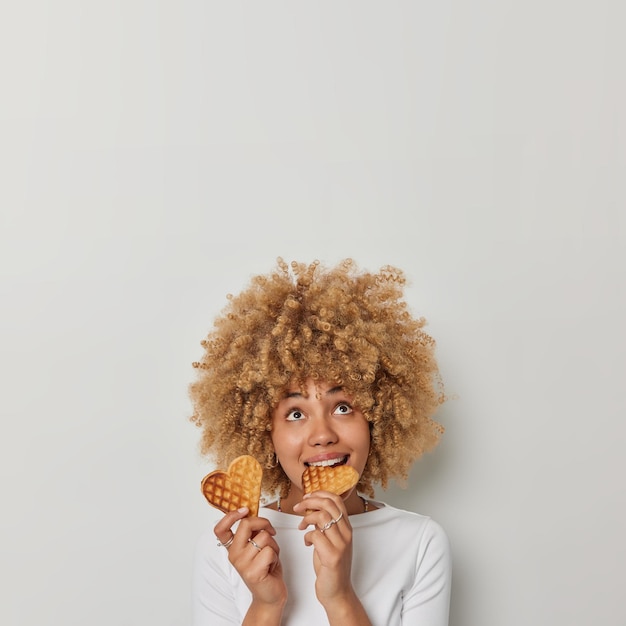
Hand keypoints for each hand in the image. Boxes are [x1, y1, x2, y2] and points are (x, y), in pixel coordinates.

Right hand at [214, 508, 286, 607]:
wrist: (271, 595)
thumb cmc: (266, 567)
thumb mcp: (256, 546)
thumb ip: (252, 533)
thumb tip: (252, 514)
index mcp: (232, 548)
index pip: (220, 530)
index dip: (230, 516)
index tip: (244, 510)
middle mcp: (234, 555)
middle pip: (246, 524)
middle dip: (263, 522)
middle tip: (270, 530)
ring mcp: (242, 564)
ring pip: (263, 537)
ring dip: (273, 545)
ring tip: (270, 557)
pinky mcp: (253, 572)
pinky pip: (269, 550)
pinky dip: (276, 555)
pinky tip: (271, 566)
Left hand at [293, 491, 353, 606]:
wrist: (337, 592)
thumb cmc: (331, 565)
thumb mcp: (330, 540)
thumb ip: (325, 525)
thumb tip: (313, 509)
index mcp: (347, 527)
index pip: (337, 500)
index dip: (320, 494)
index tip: (307, 496)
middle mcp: (346, 533)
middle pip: (328, 504)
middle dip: (310, 502)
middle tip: (298, 507)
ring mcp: (341, 545)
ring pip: (322, 517)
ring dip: (306, 518)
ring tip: (301, 526)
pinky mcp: (333, 556)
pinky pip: (315, 536)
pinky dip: (306, 536)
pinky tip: (306, 543)